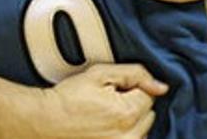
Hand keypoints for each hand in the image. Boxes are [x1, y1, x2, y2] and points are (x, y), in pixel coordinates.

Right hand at [42, 63, 167, 138]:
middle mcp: (128, 137)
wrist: (45, 121)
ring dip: (131, 123)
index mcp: (127, 114)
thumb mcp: (100, 74)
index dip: (132, 88)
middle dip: (134, 106)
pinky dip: (124, 135)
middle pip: (148, 115)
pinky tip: (107, 129)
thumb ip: (135, 74)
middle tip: (108, 103)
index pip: (149, 95)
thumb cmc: (69, 97)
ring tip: (106, 117)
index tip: (113, 90)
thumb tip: (161, 87)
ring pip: (142, 132)